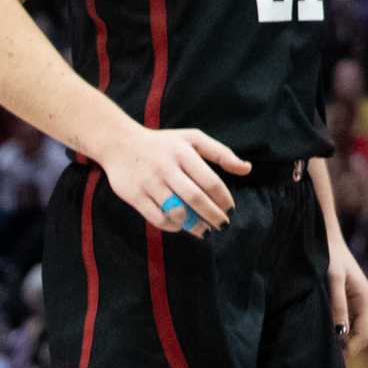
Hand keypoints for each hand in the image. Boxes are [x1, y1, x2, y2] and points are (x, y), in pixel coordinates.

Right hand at [96, 121, 249, 236]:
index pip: (210, 181)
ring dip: (194, 225)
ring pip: (177, 211)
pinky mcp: (135, 196)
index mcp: (184, 152)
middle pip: (196, 199)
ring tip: (204, 229)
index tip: (230, 210)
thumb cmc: (164, 143)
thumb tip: (247, 169)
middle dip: (212, 216)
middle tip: (222, 225)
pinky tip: (181, 225)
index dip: (223, 199)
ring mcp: (150, 183)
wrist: (121, 143)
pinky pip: (157, 218)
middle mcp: (167, 167)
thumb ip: (220, 153)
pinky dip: (173, 226)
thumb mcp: (193, 139)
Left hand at [327, 235, 367, 355]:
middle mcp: (365, 302)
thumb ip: (338, 304)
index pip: (365, 335)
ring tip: (324, 341)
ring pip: (354, 330)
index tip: (334, 355)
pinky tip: (325, 329)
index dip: (351, 348)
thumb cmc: (331, 255)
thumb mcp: (334, 279)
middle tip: (326, 351)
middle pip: (360, 335)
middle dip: (347, 346)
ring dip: (342, 339)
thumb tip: (340, 332)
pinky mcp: (349, 300)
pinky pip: (347, 322)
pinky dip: (339, 330)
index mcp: (366, 299)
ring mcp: (357, 302)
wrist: (327, 237)